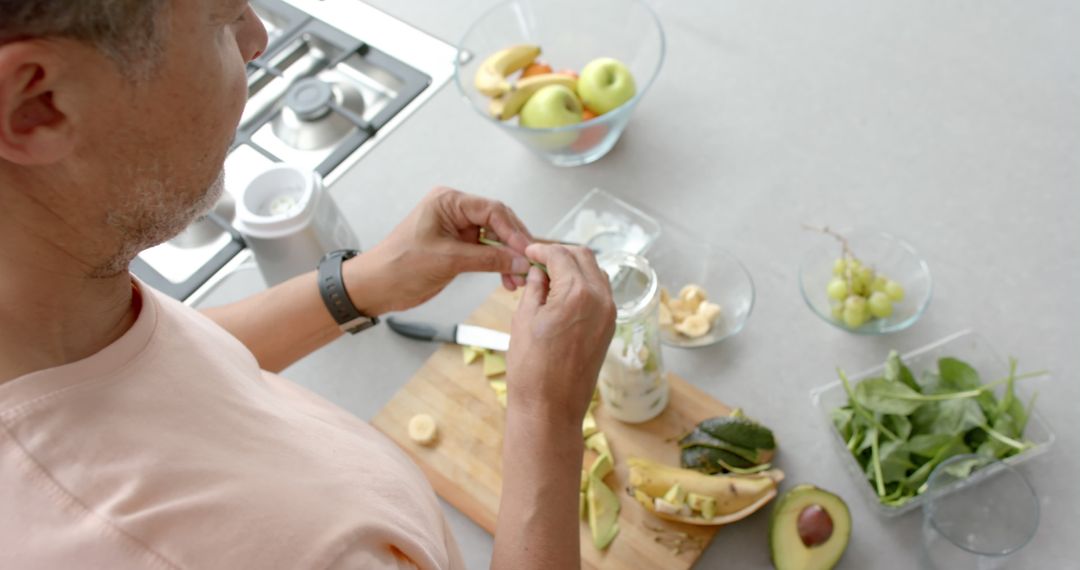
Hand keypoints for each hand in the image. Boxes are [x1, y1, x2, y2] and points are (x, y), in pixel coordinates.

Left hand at [345, 188, 533, 313]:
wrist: (376, 287)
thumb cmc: (399, 266)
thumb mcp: (448, 260)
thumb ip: (488, 260)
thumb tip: (520, 260)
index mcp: (449, 202)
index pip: (493, 210)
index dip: (513, 231)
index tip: (527, 251)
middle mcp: (455, 211)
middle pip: (498, 223)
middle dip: (514, 245)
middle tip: (529, 265)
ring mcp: (457, 229)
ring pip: (495, 240)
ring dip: (508, 259)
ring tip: (518, 278)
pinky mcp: (458, 247)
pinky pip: (486, 253)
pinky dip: (498, 265)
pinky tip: (507, 279)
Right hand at [507, 244, 615, 428]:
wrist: (550, 408)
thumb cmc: (532, 370)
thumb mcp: (523, 319)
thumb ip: (534, 288)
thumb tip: (538, 272)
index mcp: (577, 293)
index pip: (560, 255)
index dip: (541, 250)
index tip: (529, 252)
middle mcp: (600, 299)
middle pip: (584, 258)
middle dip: (560, 254)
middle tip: (538, 261)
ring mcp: (609, 314)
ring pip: (596, 273)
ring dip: (574, 268)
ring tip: (549, 277)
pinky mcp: (609, 327)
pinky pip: (600, 293)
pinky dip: (584, 285)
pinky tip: (563, 294)